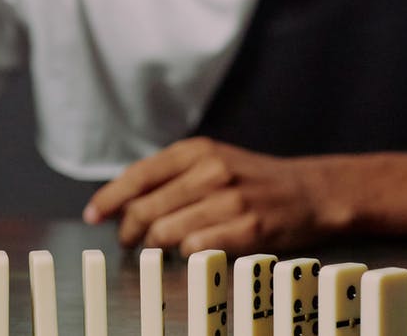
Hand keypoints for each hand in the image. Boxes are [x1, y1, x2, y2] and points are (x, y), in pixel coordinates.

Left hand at [82, 137, 346, 254]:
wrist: (312, 192)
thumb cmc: (254, 180)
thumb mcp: (212, 161)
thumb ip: (172, 176)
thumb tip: (124, 201)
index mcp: (196, 150)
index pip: (138, 175)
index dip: (109, 198)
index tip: (93, 216)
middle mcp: (210, 170)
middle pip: (146, 208)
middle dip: (129, 231)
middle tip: (128, 242)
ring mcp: (229, 199)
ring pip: (166, 232)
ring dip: (155, 247)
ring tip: (159, 249)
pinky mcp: (248, 227)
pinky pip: (196, 249)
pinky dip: (185, 256)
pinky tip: (189, 255)